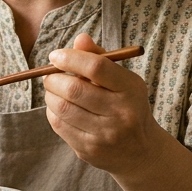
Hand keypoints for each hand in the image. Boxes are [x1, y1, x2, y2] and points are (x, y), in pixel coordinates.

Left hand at [43, 33, 159, 174]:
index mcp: (131, 89)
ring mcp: (104, 135)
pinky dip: (53, 112)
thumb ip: (100, 58)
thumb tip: (80, 39)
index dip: (70, 58)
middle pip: (74, 89)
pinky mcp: (89, 150)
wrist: (140, 152)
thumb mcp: (123, 81)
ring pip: (62, 108)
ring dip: (51, 95)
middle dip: (54, 78)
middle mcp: (120, 113)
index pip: (96, 67)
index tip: (56, 56)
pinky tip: (60, 108)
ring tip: (54, 91)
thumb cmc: (127, 106)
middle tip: (50, 75)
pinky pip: (59, 125)